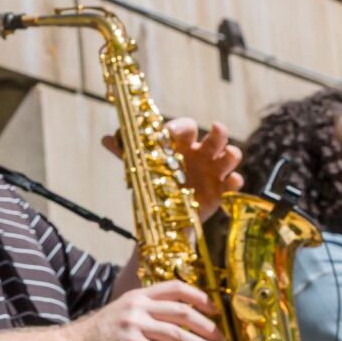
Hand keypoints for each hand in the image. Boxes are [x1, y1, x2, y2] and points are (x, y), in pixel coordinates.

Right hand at [71, 281, 225, 340]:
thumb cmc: (101, 338)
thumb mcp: (126, 321)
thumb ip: (152, 327)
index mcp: (138, 296)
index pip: (175, 288)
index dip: (199, 297)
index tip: (215, 310)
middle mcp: (138, 306)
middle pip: (182, 311)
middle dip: (207, 326)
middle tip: (221, 339)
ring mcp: (134, 324)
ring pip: (178, 335)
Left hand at [102, 118, 242, 221]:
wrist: (167, 213)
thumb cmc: (157, 182)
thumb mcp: (141, 167)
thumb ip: (125, 152)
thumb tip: (105, 138)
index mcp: (182, 144)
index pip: (186, 127)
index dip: (180, 127)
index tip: (169, 132)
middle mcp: (201, 154)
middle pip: (215, 137)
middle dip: (218, 132)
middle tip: (217, 127)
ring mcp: (213, 171)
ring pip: (230, 156)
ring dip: (231, 154)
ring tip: (228, 155)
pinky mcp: (221, 190)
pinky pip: (233, 183)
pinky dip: (235, 182)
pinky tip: (232, 182)